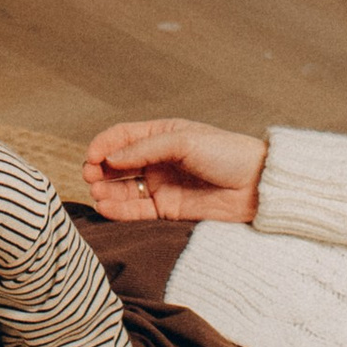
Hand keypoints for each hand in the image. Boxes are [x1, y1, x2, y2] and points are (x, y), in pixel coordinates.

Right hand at [81, 118, 266, 222]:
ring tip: (96, 193)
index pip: (122, 137)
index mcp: (161, 135)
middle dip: (99, 169)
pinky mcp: (168, 209)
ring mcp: (161, 185)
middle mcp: (157, 160)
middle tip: (89, 176)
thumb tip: (110, 158)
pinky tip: (105, 208)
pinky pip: (137, 211)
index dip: (103, 145)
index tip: (91, 156)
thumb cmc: (225, 154)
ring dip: (106, 191)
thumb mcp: (184, 141)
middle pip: (117, 164)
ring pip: (123, 188)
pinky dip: (118, 210)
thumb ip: (145, 149)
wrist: (256, 185)